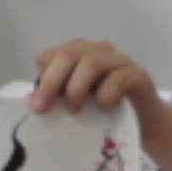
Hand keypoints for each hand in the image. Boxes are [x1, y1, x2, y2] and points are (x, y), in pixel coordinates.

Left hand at [29, 39, 169, 134]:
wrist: (142, 120)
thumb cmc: (102, 108)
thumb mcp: (73, 101)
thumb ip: (55, 96)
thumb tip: (30, 100)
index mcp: (77, 53)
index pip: (49, 55)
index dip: (42, 78)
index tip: (39, 104)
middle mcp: (97, 50)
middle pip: (67, 55)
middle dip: (52, 83)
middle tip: (46, 108)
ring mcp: (119, 60)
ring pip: (92, 63)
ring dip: (77, 89)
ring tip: (75, 109)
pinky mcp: (139, 75)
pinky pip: (119, 78)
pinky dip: (106, 95)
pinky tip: (103, 108)